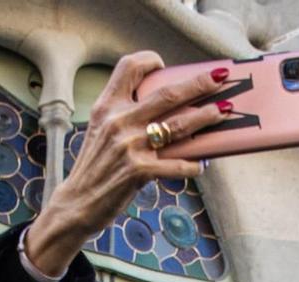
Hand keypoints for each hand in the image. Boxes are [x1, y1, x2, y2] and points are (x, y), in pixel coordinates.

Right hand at [24, 53, 234, 276]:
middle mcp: (119, 121)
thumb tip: (166, 107)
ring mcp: (130, 146)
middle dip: (198, 83)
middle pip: (168, 93)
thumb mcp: (102, 131)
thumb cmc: (95, 168)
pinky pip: (177, 164)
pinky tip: (202, 164)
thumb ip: (126, 115)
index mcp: (107, 106)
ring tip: (222, 112)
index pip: (129, 66)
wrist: (76, 204)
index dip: (150, 61)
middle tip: (218, 77)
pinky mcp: (139, 171)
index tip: (166, 67)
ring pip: (179, 125)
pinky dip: (193, 164)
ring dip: (206, 117)